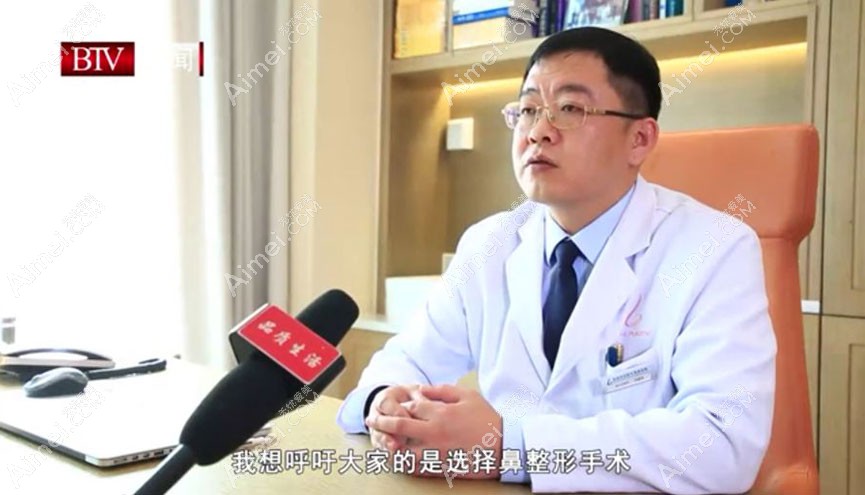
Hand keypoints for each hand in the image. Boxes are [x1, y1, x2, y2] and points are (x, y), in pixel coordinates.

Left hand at [366, 384, 502, 479]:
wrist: (504, 447)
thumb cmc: (486, 419)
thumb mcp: (467, 396)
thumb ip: (442, 391)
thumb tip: (420, 389)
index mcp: (441, 413)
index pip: (411, 406)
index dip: (401, 403)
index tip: (398, 403)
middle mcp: (435, 432)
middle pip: (399, 425)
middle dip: (382, 421)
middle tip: (370, 419)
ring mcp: (436, 452)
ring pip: (402, 450)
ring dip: (387, 445)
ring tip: (377, 442)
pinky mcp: (440, 467)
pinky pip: (415, 468)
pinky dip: (403, 463)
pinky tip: (397, 459)